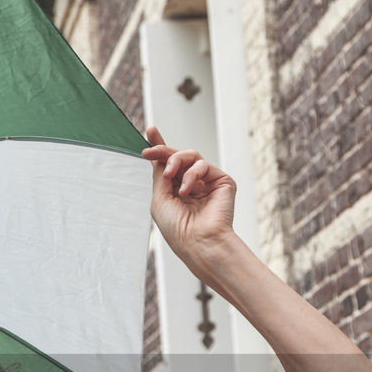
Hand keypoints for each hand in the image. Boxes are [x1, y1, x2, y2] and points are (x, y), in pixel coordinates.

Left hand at [141, 126, 237, 274]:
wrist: (198, 241)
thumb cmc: (177, 228)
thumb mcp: (159, 199)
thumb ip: (159, 176)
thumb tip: (158, 156)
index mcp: (175, 190)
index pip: (167, 164)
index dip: (159, 146)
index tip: (150, 130)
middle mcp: (191, 184)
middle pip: (177, 155)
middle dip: (162, 151)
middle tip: (149, 152)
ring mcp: (207, 181)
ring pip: (190, 155)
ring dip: (175, 161)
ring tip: (170, 176)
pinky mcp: (221, 180)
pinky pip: (203, 164)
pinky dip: (191, 174)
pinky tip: (186, 190)